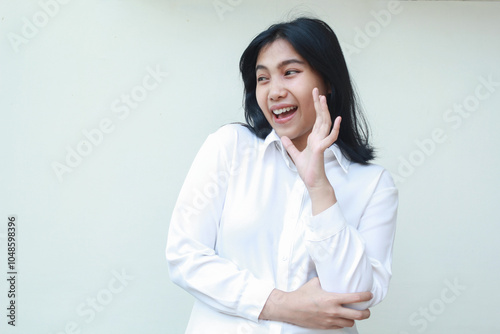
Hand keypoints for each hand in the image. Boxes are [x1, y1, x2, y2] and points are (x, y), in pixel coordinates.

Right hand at [259, 277, 371, 328]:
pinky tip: (341, 318)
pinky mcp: (326, 327)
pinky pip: (340, 327)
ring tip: (353, 314)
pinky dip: (343, 323)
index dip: (366, 296)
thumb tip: (331, 275)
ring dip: (353, 318)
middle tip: (367, 310)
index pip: (355, 298)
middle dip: (366, 313)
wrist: (290, 308)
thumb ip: (326, 281)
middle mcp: (333, 311)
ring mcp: (330, 320)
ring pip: (350, 323)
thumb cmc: (301, 295)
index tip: (369, 295)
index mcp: (332, 299)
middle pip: (358, 315)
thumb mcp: (315, 283)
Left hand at [281, 87, 340, 214]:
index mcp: (314, 138)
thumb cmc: (308, 170)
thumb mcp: (295, 155)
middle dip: (319, 104)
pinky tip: (337, 119)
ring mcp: (322, 143)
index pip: (316, 119)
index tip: (314, 95)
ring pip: (325, 123)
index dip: (315, 107)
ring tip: (323, 99)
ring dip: (325, 111)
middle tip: (316, 90)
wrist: (313, 182)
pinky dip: (334, 129)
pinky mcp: (321, 149)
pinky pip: (330, 137)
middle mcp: (319, 138)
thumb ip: (290, 146)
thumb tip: (283, 138)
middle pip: (321, 118)